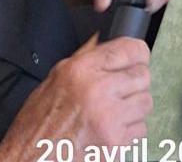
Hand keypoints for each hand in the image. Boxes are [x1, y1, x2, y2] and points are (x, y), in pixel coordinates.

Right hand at [0, 36, 151, 156]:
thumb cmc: (36, 127)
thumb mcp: (54, 80)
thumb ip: (85, 58)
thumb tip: (106, 39)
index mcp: (81, 70)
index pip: (131, 49)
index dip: (137, 54)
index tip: (137, 60)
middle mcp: (97, 90)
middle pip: (143, 76)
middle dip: (135, 84)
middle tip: (120, 93)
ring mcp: (108, 118)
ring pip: (145, 102)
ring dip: (133, 109)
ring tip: (112, 114)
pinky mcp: (114, 143)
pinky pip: (140, 129)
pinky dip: (129, 132)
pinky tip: (109, 132)